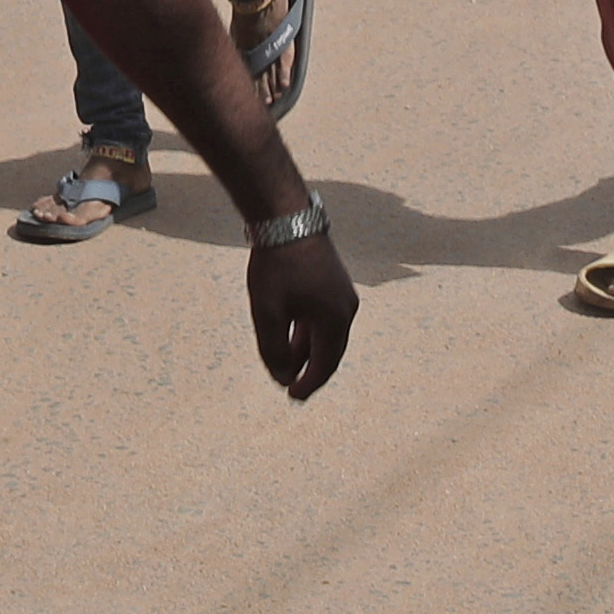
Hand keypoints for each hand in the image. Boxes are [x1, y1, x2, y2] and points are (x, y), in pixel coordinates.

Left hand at [245, 221, 358, 400]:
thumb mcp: (268, 312)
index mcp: (335, 320)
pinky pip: (323, 316)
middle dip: (310, 370)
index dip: (307, 384)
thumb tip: (281, 377)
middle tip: (292, 387)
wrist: (286, 217)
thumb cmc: (276, 265)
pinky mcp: (332, 281)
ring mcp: (341, 293)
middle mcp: (345, 309)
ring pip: (325, 333)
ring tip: (286, 364)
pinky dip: (308, 331)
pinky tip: (290, 336)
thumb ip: (274, 350)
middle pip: (329, 352)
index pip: (324, 365)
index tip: (291, 396)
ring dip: (307, 350)